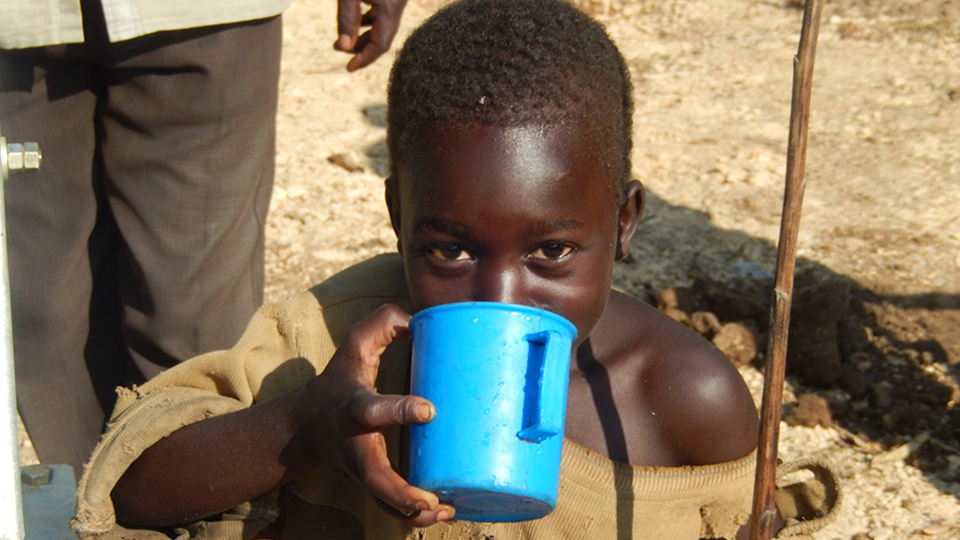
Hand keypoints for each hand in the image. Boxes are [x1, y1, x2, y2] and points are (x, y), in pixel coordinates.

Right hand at [300, 304, 454, 524]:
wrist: (307, 426)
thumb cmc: (341, 380)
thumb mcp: (354, 345)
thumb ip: (382, 324)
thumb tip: (418, 322)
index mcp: (353, 409)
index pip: (372, 410)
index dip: (398, 410)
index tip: (429, 409)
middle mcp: (357, 446)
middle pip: (373, 478)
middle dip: (400, 492)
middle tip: (430, 499)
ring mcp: (364, 470)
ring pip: (384, 503)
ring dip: (414, 515)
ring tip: (448, 511)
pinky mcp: (373, 484)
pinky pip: (392, 508)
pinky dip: (417, 518)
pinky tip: (448, 514)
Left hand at [334, 0, 408, 70]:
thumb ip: (347, 19)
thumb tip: (344, 46)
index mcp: (389, 9)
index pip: (380, 45)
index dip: (364, 59)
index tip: (349, 68)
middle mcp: (398, 6)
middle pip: (382, 38)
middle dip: (361, 47)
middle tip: (338, 47)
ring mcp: (397, 0)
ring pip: (383, 27)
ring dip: (364, 35)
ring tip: (343, 37)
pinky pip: (383, 15)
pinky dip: (369, 22)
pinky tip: (356, 21)